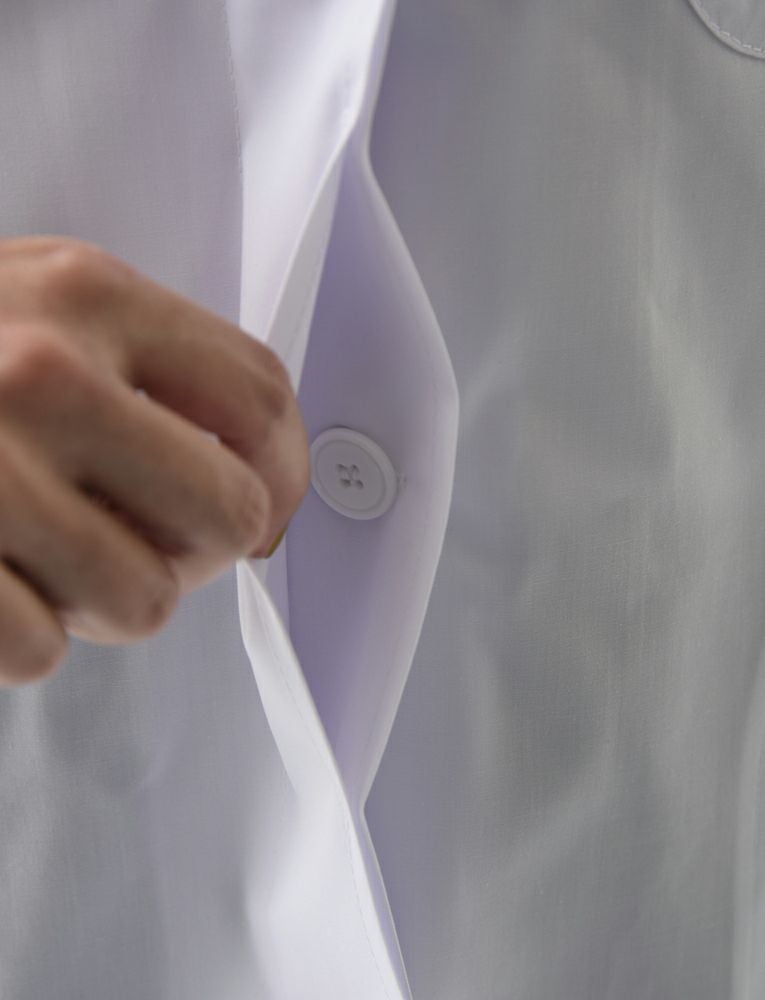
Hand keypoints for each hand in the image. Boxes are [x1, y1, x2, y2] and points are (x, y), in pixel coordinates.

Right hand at [0, 236, 310, 684]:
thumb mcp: (30, 300)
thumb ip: (141, 362)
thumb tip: (260, 466)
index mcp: (87, 294)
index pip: (261, 397)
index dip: (285, 471)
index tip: (268, 508)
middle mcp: (41, 369)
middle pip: (229, 509)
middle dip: (200, 551)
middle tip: (149, 545)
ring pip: (144, 600)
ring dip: (105, 600)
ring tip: (48, 561)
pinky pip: (43, 649)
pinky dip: (25, 636)